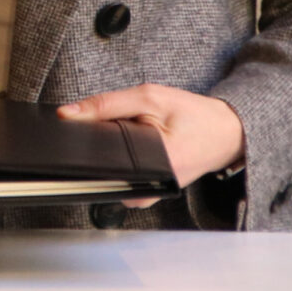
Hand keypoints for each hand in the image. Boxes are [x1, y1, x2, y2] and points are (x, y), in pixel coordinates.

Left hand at [57, 83, 242, 207]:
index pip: (101, 160)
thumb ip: (106, 105)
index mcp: (158, 165)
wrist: (225, 133)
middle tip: (101, 129)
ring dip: (104, 157)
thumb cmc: (193, 114)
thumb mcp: (150, 97)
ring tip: (122, 136)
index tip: (67, 133)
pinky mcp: (148, 191)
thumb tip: (67, 114)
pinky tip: (123, 147)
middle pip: (102, 172)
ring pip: (109, 178)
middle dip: (92, 150)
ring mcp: (150, 193)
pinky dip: (115, 162)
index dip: (80, 144)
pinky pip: (120, 180)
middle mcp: (152, 186)